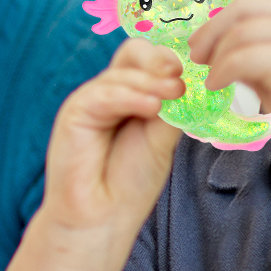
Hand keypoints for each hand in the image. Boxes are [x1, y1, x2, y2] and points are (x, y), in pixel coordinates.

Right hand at [36, 39, 182, 254]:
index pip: (150, 59)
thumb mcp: (162, 137)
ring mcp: (91, 100)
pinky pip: (104, 93)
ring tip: (175, 97)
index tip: (197, 74)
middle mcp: (110, 93)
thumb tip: (189, 77)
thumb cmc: (131, 182)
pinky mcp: (74, 112)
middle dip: (162, 60)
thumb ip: (172, 105)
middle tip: (183, 78)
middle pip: (134, 52)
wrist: (102, 217)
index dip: (172, 60)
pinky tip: (151, 109)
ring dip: (153, 82)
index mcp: (131, 96)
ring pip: (123, 71)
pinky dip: (131, 96)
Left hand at [189, 0, 270, 173]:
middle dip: (211, 32)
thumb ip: (256, 52)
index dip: (219, 21)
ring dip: (216, 58)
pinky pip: (240, 58)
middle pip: (241, 10)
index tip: (201, 43)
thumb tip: (215, 44)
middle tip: (195, 56)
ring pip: (238, 34)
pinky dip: (221, 72)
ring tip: (211, 79)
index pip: (251, 4)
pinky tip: (218, 86)